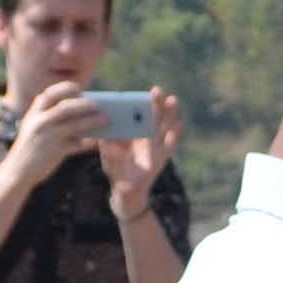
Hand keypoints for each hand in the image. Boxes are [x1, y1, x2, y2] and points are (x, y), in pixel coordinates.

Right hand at [8, 77, 107, 181]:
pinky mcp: (55, 152)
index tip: (78, 88)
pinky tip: (98, 141)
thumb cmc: (31, 145)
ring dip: (92, 121)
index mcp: (34, 113)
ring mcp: (47, 137)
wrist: (18, 170)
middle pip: (66, 107)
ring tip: (105, 119)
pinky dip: (89, 142)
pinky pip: (78, 144)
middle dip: (84, 104)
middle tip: (98, 105)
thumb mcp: (33, 126)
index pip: (50, 94)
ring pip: (75, 125)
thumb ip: (48, 115)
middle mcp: (40, 122)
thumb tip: (77, 108)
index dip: (64, 89)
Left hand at [99, 91, 182, 213]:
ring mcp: (156, 146)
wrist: (126, 192)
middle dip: (156, 103)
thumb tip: (103, 138)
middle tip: (157, 90)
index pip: (138, 114)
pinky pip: (170, 145)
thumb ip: (107, 148)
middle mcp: (146, 136)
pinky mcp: (162, 157)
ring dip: (169, 114)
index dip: (140, 103)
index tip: (139, 92)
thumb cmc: (116, 170)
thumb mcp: (108, 157)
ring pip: (164, 126)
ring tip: (172, 100)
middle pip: (153, 116)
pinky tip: (179, 125)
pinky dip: (175, 135)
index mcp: (133, 133)